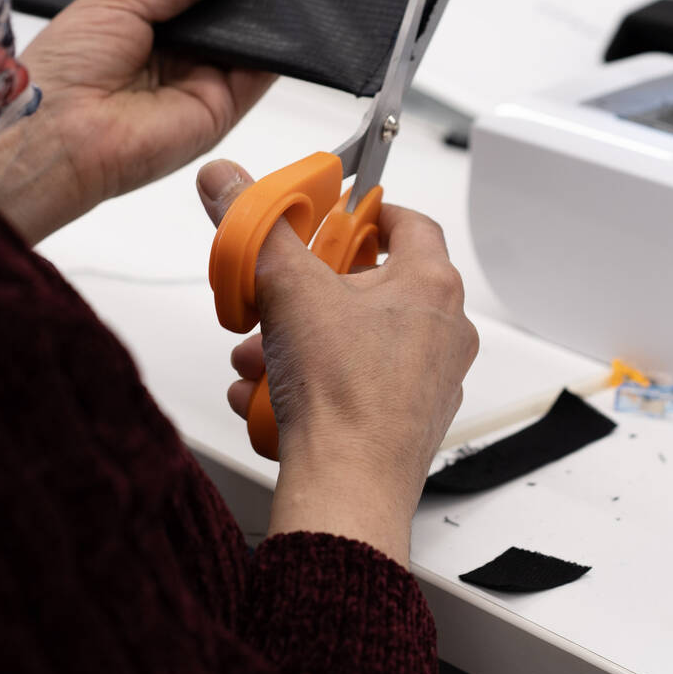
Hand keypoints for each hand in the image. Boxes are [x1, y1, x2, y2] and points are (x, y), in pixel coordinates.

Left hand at [0, 0, 273, 244]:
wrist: (59, 132)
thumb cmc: (67, 66)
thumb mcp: (120, 1)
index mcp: (149, 32)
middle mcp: (179, 60)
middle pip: (226, 21)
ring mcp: (203, 86)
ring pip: (248, 46)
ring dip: (260, 16)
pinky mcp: (223, 110)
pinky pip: (259, 75)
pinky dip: (272, 48)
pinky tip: (279, 14)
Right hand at [198, 160, 478, 566]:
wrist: (348, 489)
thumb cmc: (345, 396)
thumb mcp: (288, 287)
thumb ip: (256, 227)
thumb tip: (230, 184)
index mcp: (431, 285)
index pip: (408, 222)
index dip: (365, 213)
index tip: (332, 215)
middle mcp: (442, 331)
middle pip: (370, 286)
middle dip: (308, 293)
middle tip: (276, 296)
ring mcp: (428, 380)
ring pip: (354, 341)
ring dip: (298, 342)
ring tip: (258, 357)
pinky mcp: (406, 420)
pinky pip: (353, 385)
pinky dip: (310, 385)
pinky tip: (267, 397)